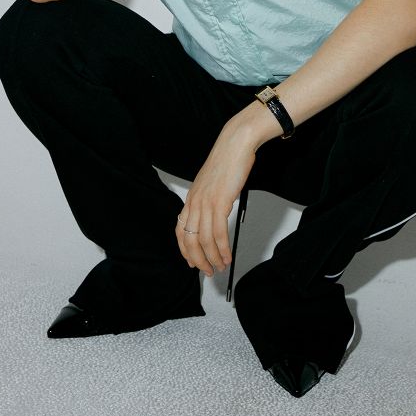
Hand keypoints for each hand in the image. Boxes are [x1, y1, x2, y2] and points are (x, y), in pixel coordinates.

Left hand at [175, 123, 256, 277]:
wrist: (235, 144)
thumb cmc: (228, 161)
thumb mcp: (212, 183)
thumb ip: (209, 199)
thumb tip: (214, 217)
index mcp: (191, 197)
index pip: (180, 230)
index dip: (185, 250)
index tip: (192, 261)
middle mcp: (194, 202)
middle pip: (190, 240)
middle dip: (198, 260)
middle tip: (208, 271)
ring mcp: (206, 203)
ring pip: (204, 241)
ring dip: (212, 258)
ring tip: (221, 266)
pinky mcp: (220, 202)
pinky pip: (218, 233)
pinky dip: (223, 249)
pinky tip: (227, 255)